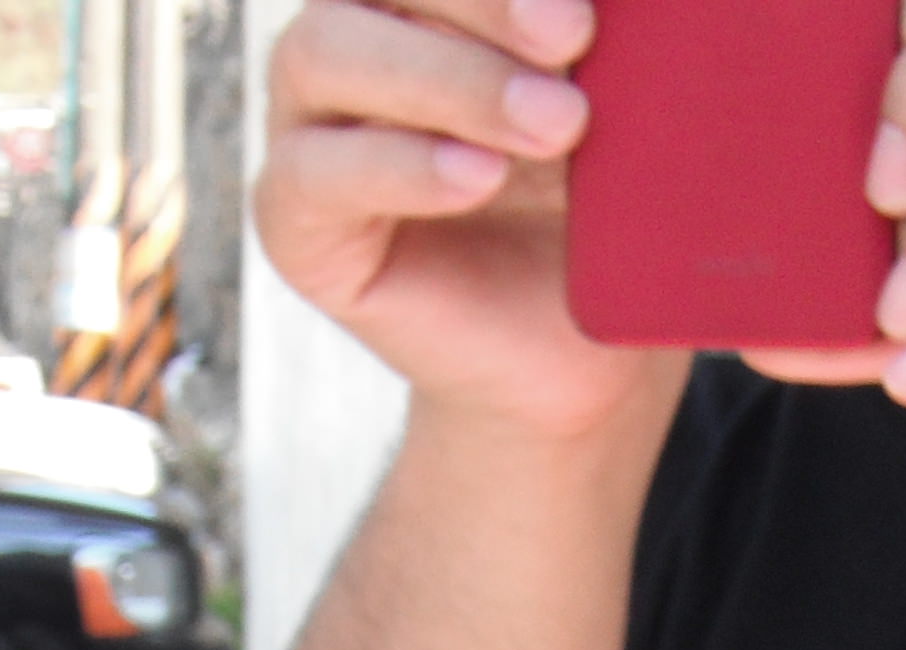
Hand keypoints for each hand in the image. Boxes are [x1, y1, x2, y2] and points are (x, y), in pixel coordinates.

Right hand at [255, 0, 680, 441]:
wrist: (568, 357)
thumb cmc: (594, 210)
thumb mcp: (611, 109)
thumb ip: (590, 42)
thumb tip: (608, 4)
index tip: (587, 1)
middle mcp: (354, 31)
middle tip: (575, 34)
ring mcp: (309, 122)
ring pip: (326, 50)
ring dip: (449, 79)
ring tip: (555, 126)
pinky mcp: (294, 220)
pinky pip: (314, 172)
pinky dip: (402, 166)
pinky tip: (477, 177)